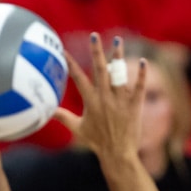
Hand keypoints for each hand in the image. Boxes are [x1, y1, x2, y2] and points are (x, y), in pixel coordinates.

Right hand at [55, 34, 145, 162]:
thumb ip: (63, 117)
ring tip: (118, 40)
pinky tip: (143, 61)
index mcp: (90, 102)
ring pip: (119, 74)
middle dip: (96, 52)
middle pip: (100, 70)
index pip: (78, 78)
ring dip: (118, 56)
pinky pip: (138, 86)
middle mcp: (104, 98)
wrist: (117, 154)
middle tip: (94, 36)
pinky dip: (141, 74)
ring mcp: (120, 100)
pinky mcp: (134, 105)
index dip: (70, 64)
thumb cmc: (96, 142)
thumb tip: (47, 111)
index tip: (63, 51)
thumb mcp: (77, 129)